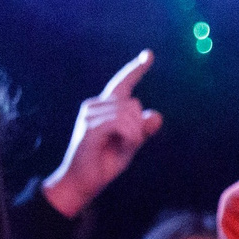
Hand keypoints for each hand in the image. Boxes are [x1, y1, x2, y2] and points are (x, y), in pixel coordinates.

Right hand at [42, 51, 163, 218]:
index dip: (136, 69)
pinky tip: (123, 147)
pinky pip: (122, 124)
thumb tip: (156, 115)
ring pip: (130, 113)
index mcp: (105, 107)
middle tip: (125, 146)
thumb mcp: (129, 146)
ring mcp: (90, 114)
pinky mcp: (90, 126)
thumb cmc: (104, 163)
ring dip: (134, 135)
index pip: (123, 84)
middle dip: (138, 127)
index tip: (149, 54)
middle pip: (134, 104)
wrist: (82, 183)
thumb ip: (142, 131)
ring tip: (120, 148)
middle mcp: (95, 105)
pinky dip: (130, 137)